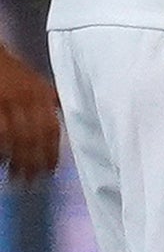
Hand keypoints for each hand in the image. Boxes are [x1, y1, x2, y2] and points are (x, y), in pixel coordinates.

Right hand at [0, 47, 60, 179]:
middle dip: (34, 162)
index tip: (51, 171)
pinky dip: (2, 149)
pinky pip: (1, 132)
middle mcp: (27, 98)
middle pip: (34, 137)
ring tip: (17, 178)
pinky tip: (2, 161)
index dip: (52, 152)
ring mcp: (7, 101)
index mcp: (41, 94)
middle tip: (33, 182)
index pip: (51, 129)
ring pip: (15, 138)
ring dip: (16, 161)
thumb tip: (69, 114)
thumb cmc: (11, 70)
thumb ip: (51, 99)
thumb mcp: (37, 81)